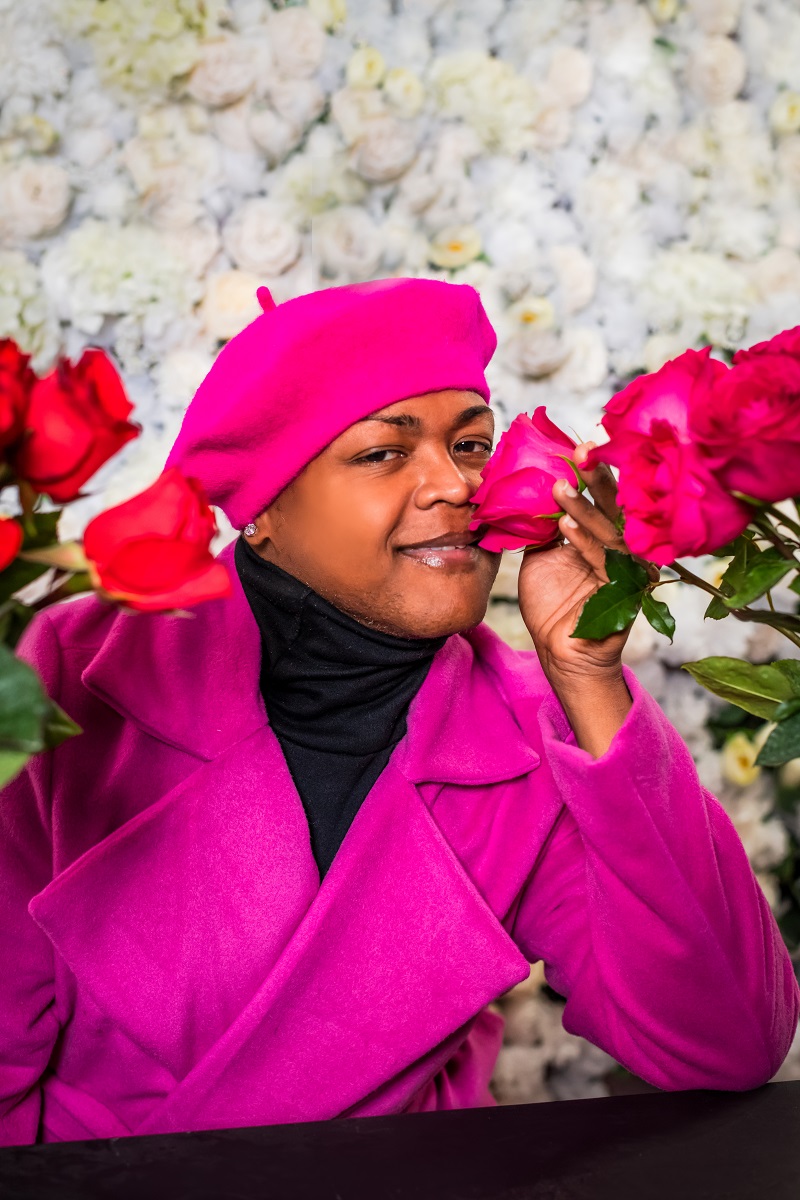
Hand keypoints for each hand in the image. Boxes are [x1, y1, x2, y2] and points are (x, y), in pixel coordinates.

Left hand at [516, 443, 656, 754]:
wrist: (559, 652)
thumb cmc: (553, 603)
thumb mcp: (541, 554)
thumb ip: (541, 524)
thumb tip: (527, 487)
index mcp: (608, 535)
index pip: (605, 496)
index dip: (595, 470)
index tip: (580, 442)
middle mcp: (623, 549)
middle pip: (615, 506)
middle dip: (599, 477)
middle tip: (583, 449)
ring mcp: (625, 571)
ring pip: (609, 532)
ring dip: (584, 507)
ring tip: (559, 488)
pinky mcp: (621, 594)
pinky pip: (603, 562)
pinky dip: (583, 542)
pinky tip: (564, 525)